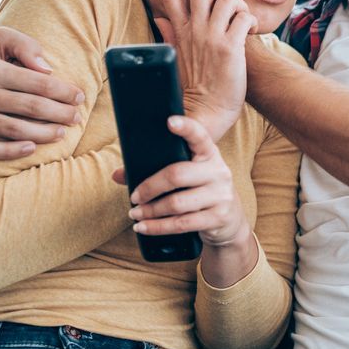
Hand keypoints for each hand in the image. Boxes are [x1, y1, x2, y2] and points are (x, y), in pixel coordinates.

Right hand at [0, 27, 83, 159]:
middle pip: (29, 107)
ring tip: (62, 134)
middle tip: (76, 118)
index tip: (79, 97)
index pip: (36, 82)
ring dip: (42, 133)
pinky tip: (31, 148)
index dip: (62, 91)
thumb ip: (24, 45)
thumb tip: (47, 68)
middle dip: (59, 113)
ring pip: (12, 129)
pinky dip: (10, 151)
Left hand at [113, 115, 252, 256]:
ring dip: (150, 210)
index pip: (200, 136)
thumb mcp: (188, 179)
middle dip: (149, 187)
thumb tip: (117, 175)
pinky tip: (144, 227)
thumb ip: (157, 172)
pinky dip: (157, 227)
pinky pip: (182, 223)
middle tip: (134, 196)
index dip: (186, 128)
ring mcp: (221, 195)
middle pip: (177, 175)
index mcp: (210, 154)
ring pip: (176, 203)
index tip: (169, 121)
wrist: (231, 222)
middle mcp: (219, 171)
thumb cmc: (200, 193)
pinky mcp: (219, 217)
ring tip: (135, 213)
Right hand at [158, 0, 256, 141]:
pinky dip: (251, 21)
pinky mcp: (230, 48)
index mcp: (180, 31)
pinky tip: (250, 33)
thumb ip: (170, 34)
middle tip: (226, 6)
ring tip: (240, 20)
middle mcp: (195, 30)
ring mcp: (212, 38)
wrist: (206, 115)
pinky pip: (244, 17)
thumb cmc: (195, 87)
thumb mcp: (175, 56)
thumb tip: (160, 17)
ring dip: (238, 5)